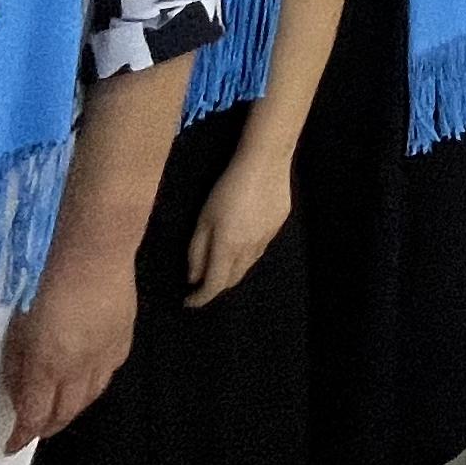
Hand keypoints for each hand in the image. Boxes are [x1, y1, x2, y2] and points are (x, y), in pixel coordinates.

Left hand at [0, 236, 138, 447]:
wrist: (96, 256)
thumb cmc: (50, 285)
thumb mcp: (22, 327)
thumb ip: (20, 363)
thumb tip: (19, 390)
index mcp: (48, 365)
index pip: (34, 416)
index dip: (22, 435)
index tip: (11, 445)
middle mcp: (78, 369)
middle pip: (64, 413)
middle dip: (47, 426)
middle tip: (35, 429)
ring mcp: (104, 357)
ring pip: (89, 399)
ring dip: (71, 409)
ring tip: (59, 409)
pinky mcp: (123, 343)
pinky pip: (107, 376)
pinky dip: (92, 385)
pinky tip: (85, 378)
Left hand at [187, 148, 295, 304]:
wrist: (265, 163)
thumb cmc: (227, 188)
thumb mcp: (203, 218)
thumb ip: (196, 250)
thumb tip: (193, 277)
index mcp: (228, 249)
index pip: (213, 285)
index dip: (199, 298)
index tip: (188, 301)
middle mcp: (249, 251)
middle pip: (233, 280)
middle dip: (216, 286)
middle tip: (202, 283)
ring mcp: (267, 239)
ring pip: (248, 265)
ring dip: (232, 270)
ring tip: (221, 263)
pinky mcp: (277, 227)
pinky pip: (260, 248)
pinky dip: (247, 253)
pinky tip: (243, 238)